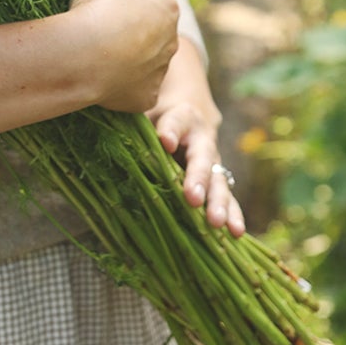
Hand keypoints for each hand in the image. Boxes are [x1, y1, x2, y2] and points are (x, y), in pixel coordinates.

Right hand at [68, 0, 179, 114]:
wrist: (87, 50)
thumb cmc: (93, 5)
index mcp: (168, 7)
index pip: (148, 5)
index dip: (122, 8)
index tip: (103, 11)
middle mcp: (173, 40)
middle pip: (149, 38)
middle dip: (129, 37)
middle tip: (99, 37)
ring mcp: (162, 70)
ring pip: (143, 66)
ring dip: (124, 63)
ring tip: (96, 59)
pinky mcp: (149, 97)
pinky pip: (133, 91)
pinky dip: (118, 87)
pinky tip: (100, 79)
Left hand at [148, 39, 245, 236]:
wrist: (188, 111)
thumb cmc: (156, 114)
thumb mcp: (143, 111)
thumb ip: (132, 125)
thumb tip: (109, 145)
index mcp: (182, 117)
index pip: (176, 122)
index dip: (171, 131)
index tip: (166, 141)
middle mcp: (202, 139)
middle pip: (202, 158)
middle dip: (198, 179)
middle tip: (193, 198)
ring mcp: (213, 162)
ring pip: (218, 181)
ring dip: (219, 203)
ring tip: (217, 223)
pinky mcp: (217, 180)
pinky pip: (228, 198)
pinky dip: (233, 215)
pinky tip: (236, 233)